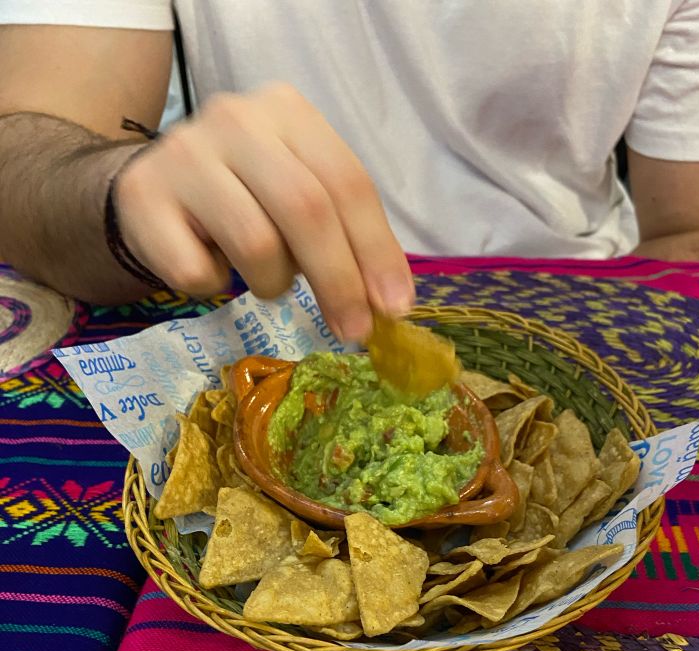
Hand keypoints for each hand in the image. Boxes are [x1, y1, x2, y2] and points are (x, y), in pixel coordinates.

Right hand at [115, 83, 414, 340]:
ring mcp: (185, 154)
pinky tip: (211, 264)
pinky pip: (198, 270)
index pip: (347, 182)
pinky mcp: (144, 196)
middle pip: (306, 209)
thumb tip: (388, 302)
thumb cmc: (243, 197)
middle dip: (338, 281)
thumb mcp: (299, 195)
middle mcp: (237, 120)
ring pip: (256, 243)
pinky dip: (214, 284)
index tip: (393, 307)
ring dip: (271, 282)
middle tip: (352, 330)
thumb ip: (344, 233)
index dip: (376, 250)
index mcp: (288, 111)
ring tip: (264, 277)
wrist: (152, 188)